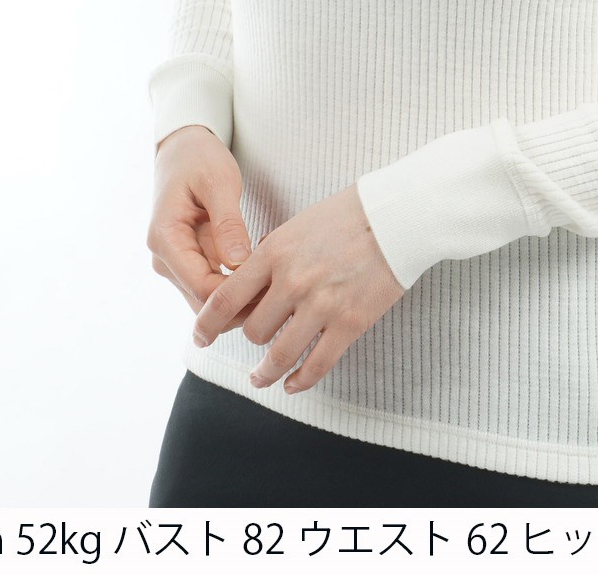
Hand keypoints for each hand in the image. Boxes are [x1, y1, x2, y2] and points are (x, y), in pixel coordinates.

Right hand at [147, 125, 257, 327]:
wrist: (184, 150)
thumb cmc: (200, 160)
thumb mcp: (218, 183)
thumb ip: (228, 224)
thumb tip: (238, 265)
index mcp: (166, 240)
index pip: (202, 288)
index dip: (238, 295)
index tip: (274, 284)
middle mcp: (164, 259)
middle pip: (205, 303)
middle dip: (243, 300)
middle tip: (282, 283)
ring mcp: (175, 264)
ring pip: (210, 300)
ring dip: (242, 294)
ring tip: (275, 271)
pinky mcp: (189, 262)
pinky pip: (214, 285)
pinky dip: (238, 283)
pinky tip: (262, 264)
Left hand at [191, 183, 404, 393]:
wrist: (397, 216)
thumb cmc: (348, 214)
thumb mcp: (297, 225)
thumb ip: (271, 256)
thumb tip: (248, 286)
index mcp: (275, 253)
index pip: (225, 299)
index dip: (206, 325)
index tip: (200, 337)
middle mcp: (292, 281)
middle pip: (252, 330)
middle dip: (251, 338)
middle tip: (254, 341)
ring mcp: (321, 305)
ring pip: (278, 355)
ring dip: (265, 372)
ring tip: (261, 378)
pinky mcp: (350, 323)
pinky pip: (316, 365)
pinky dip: (299, 381)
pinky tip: (291, 384)